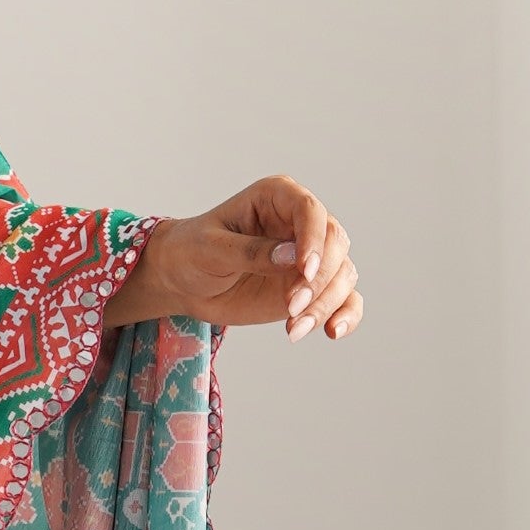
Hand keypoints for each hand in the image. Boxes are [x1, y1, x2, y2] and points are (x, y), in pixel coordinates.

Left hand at [120, 178, 361, 339]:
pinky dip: (345, 315)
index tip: (304, 270)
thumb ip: (251, 252)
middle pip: (335, 244)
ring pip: (342, 274)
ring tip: (294, 329)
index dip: (313, 240)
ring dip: (325, 304)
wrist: (183, 282)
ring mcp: (310, 256)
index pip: (309, 211)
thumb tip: (293, 258)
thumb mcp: (211, 249)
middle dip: (318, 279)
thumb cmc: (192, 252)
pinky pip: (344, 298)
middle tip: (291, 307)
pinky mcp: (312, 287)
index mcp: (278, 197)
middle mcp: (301, 223)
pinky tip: (333, 332)